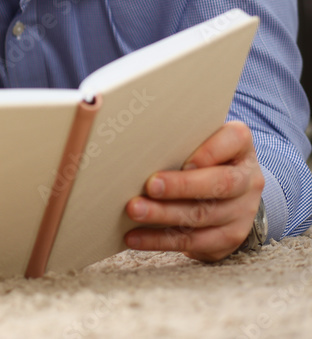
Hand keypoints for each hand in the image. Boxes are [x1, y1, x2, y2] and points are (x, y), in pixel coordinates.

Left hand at [123, 121, 264, 260]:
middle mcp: (248, 179)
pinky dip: (160, 239)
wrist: (229, 194)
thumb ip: (178, 138)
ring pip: (203, 216)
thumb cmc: (200, 158)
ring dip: (164, 215)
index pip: (235, 139)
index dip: (210, 151)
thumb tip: (130, 136)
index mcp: (241, 146)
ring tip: (134, 210)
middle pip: (220, 183)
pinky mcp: (228, 238)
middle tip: (150, 186)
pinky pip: (193, 242)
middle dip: (182, 186)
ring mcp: (242, 212)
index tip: (184, 160)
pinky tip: (135, 237)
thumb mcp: (198, 141)